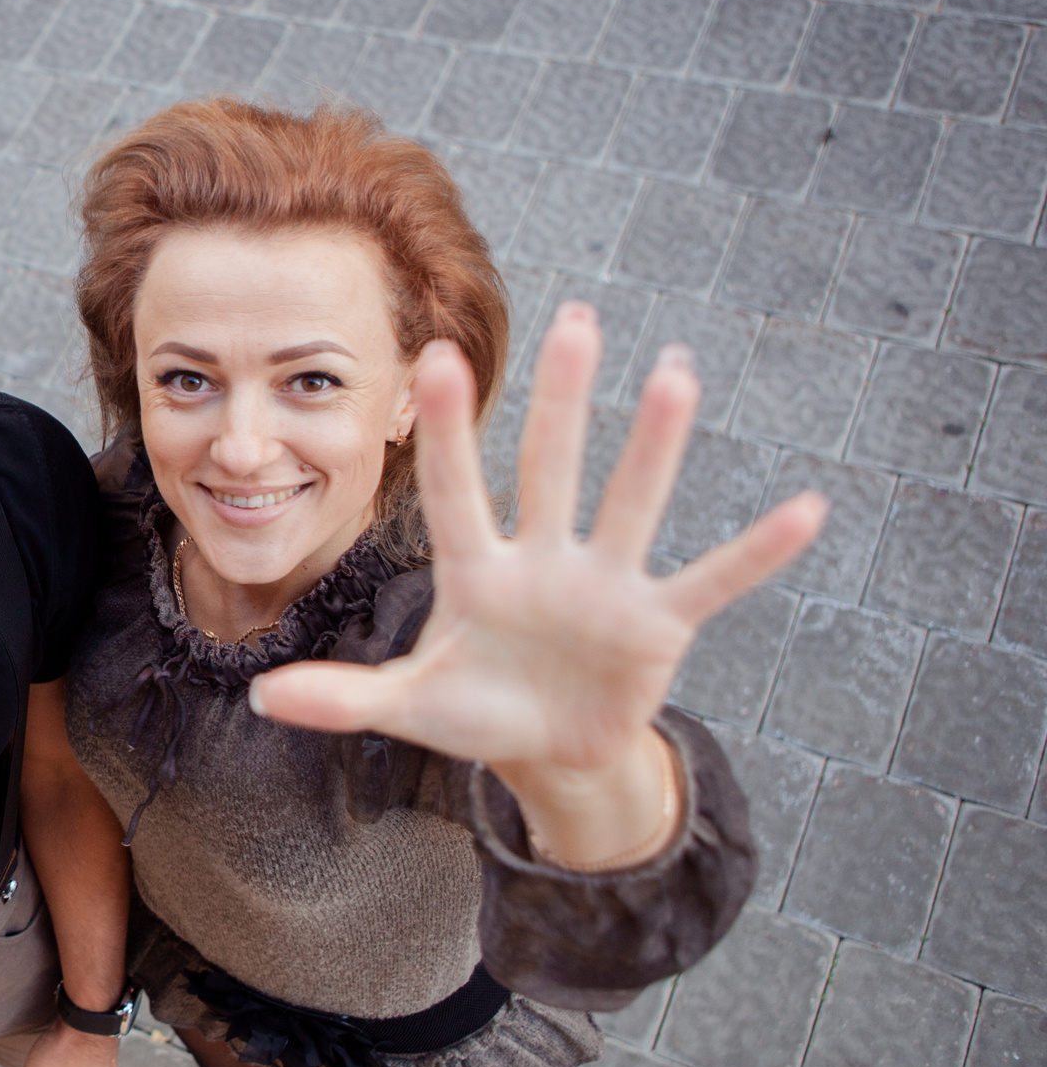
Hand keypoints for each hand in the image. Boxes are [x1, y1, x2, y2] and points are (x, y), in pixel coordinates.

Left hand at [251, 303, 823, 852]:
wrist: (548, 749)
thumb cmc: (477, 709)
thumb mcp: (409, 706)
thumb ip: (342, 697)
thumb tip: (259, 695)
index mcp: (475, 571)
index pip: (456, 490)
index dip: (448, 432)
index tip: (433, 357)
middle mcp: (542, 560)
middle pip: (550, 468)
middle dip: (561, 399)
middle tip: (575, 317)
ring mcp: (604, 586)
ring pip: (631, 503)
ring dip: (655, 444)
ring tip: (676, 371)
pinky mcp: (657, 624)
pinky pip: (713, 580)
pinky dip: (757, 551)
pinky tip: (806, 508)